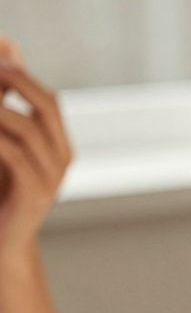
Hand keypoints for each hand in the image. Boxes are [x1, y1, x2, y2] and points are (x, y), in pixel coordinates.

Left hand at [0, 40, 72, 256]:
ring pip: (27, 128)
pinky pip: (14, 155)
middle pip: (47, 106)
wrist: (3, 245)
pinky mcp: (36, 193)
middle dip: (18, 80)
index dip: (24, 75)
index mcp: (59, 146)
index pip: (49, 100)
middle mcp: (62, 158)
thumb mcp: (2, 151)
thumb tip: (5, 67)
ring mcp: (53, 177)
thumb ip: (4, 116)